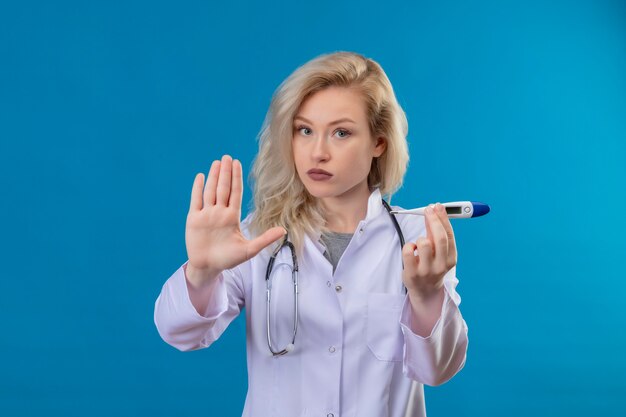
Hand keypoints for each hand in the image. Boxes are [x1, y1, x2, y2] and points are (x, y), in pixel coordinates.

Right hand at [185, 155, 285, 283]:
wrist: (208, 267)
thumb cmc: (228, 259)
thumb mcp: (249, 249)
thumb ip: (265, 238)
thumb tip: (284, 230)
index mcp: (232, 217)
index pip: (235, 193)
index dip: (236, 178)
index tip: (237, 163)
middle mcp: (219, 212)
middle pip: (223, 188)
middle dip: (225, 172)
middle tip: (227, 157)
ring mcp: (206, 215)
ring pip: (210, 191)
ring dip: (213, 177)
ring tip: (217, 162)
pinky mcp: (194, 219)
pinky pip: (196, 200)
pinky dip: (197, 189)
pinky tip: (201, 177)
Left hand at [401, 202, 457, 298]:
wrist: (425, 291)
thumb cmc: (432, 266)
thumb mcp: (440, 253)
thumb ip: (437, 234)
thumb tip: (434, 211)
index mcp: (451, 259)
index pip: (449, 235)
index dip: (443, 218)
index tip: (438, 206)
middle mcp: (441, 265)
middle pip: (439, 237)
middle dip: (433, 220)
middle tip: (428, 209)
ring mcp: (426, 270)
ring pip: (423, 243)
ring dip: (420, 238)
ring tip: (420, 242)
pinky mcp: (412, 273)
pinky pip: (408, 250)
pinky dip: (409, 245)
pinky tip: (412, 249)